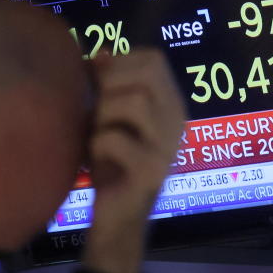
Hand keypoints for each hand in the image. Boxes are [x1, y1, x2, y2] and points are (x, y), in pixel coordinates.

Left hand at [82, 49, 184, 272]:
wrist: (115, 219)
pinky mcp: (153, 172)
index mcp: (169, 104)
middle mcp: (177, 121)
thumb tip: (100, 52)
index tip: (98, 85)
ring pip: (136, 102)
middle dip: (110, 85)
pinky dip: (97, 144)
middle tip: (97, 112)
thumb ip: (106, 84)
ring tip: (96, 134)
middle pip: (147, 74)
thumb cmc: (110, 165)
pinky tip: (96, 158)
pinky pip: (117, 140)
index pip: (153, 59)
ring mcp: (168, 147)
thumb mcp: (106, 118)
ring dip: (104, 114)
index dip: (118, 64)